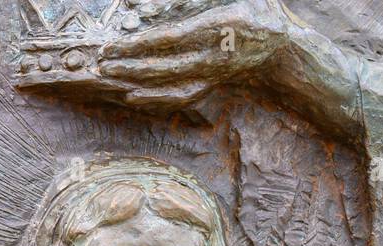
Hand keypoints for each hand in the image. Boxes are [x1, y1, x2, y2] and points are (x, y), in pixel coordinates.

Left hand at [95, 0, 292, 108]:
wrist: (279, 47)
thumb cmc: (254, 12)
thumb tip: (148, 7)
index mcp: (219, 28)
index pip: (171, 40)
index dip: (140, 44)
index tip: (115, 44)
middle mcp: (214, 56)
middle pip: (165, 67)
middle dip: (130, 66)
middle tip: (103, 63)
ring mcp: (212, 75)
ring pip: (169, 86)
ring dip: (138, 84)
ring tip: (111, 78)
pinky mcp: (210, 85)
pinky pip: (178, 97)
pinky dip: (154, 99)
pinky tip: (132, 95)